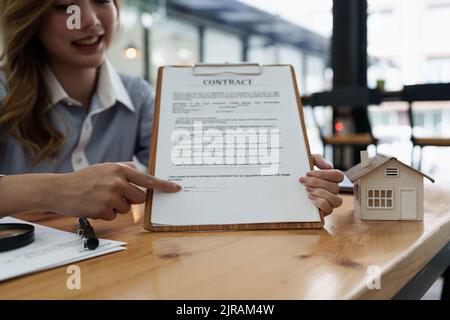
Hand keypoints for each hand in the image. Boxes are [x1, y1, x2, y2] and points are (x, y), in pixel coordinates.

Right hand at [49, 162, 180, 220]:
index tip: (177, 188)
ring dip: (116, 207)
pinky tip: (94, 206)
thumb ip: (123, 168)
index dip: (163, 185)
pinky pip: (115, 216)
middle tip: (114, 195)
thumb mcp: (104, 167)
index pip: (147, 179)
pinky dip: (106, 214)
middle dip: (130, 199)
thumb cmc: (83, 179)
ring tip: (99, 199)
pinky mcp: (104, 209)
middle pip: (139, 197)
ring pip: (127, 208)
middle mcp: (117, 181)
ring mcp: (111, 196)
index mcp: (119, 169)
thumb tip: (139, 170)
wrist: (59, 189)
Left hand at [299, 154, 343, 215]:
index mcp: (331, 179)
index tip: (308, 172)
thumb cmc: (299, 175)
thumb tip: (329, 167)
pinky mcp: (324, 212)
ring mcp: (329, 202)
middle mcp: (332, 191)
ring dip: (320, 193)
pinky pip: (329, 209)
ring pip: (335, 199)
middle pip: (335, 187)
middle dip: (316, 183)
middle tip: (302, 181)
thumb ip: (317, 159)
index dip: (325, 174)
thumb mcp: (306, 162)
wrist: (287, 188)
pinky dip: (320, 203)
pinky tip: (309, 198)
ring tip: (307, 190)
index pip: (338, 176)